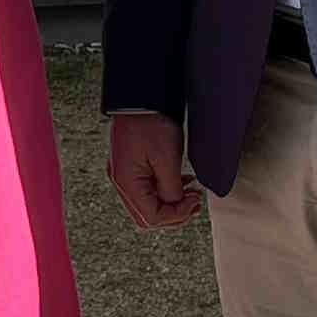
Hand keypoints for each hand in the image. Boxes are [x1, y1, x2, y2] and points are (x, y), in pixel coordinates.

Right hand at [107, 114, 203, 229]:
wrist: (141, 98)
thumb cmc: (151, 123)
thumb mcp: (167, 159)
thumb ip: (171, 189)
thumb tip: (177, 205)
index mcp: (127, 182)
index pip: (151, 217)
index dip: (176, 215)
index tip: (195, 202)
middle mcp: (121, 182)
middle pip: (146, 217)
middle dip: (173, 214)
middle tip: (194, 203)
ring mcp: (123, 175)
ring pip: (146, 205)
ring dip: (170, 204)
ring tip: (190, 193)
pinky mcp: (129, 167)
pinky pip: (146, 190)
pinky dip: (163, 192)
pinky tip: (180, 182)